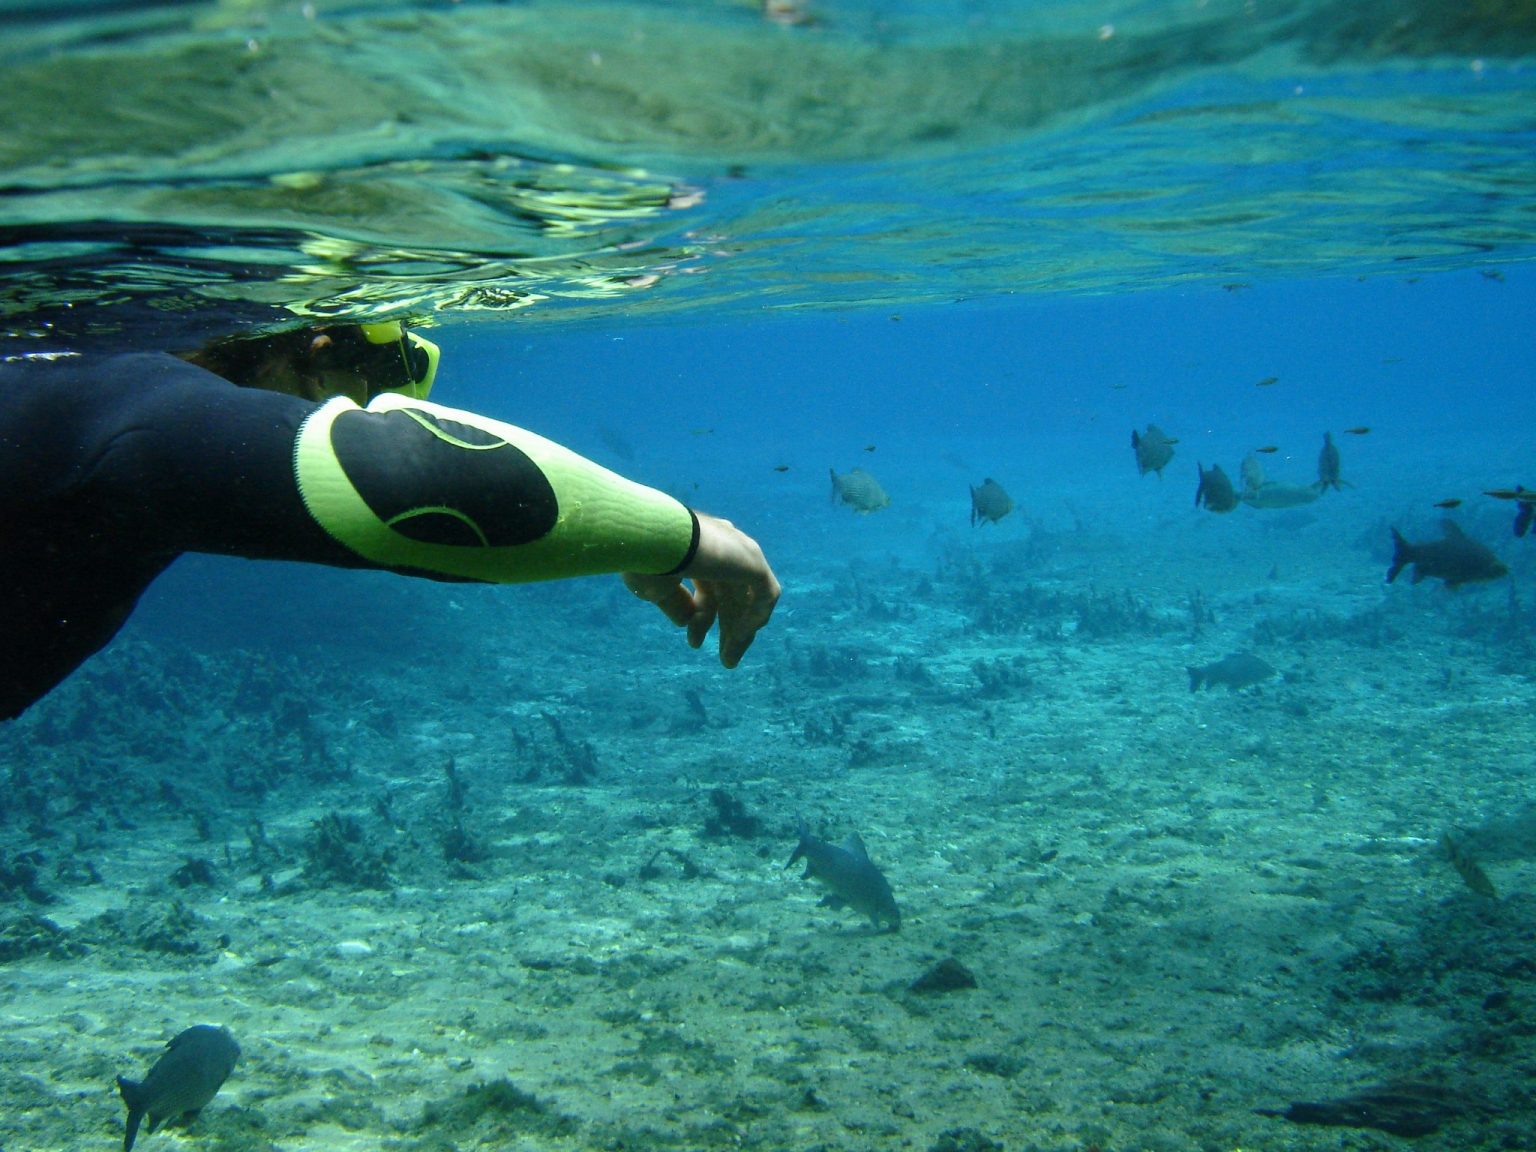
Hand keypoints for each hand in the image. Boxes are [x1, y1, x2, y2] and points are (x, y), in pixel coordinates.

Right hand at [623, 512, 779, 667]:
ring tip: (730, 660)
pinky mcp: (753, 561)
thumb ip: (676, 604)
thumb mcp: (658, 589)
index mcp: (699, 548)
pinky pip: (766, 595)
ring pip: (750, 597)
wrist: (653, 537)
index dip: (702, 618)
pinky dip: (755, 618)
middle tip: (725, 659)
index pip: (710, 586)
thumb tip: (688, 621)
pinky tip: (741, 639)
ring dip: (742, 630)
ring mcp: (741, 552)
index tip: (694, 642)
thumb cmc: (646, 560)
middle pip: (733, 594)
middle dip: (728, 627)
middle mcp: (723, 547)